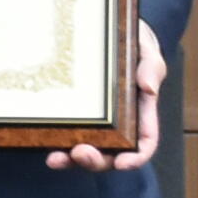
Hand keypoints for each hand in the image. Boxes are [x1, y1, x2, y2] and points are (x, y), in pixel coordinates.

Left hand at [46, 23, 168, 172]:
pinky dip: (55, 144)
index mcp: (140, 116)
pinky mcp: (74, 117)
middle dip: (95, 161)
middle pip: (110, 156)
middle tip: (81, 153)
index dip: (135, 159)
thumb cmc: (135, 47)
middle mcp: (118, 127)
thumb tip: (148, 87)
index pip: (143, 145)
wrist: (111, 34)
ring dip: (70, 160)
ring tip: (56, 158)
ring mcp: (95, 124)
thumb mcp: (148, 54)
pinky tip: (45, 144)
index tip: (123, 163)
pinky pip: (65, 136)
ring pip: (85, 153)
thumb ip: (151, 69)